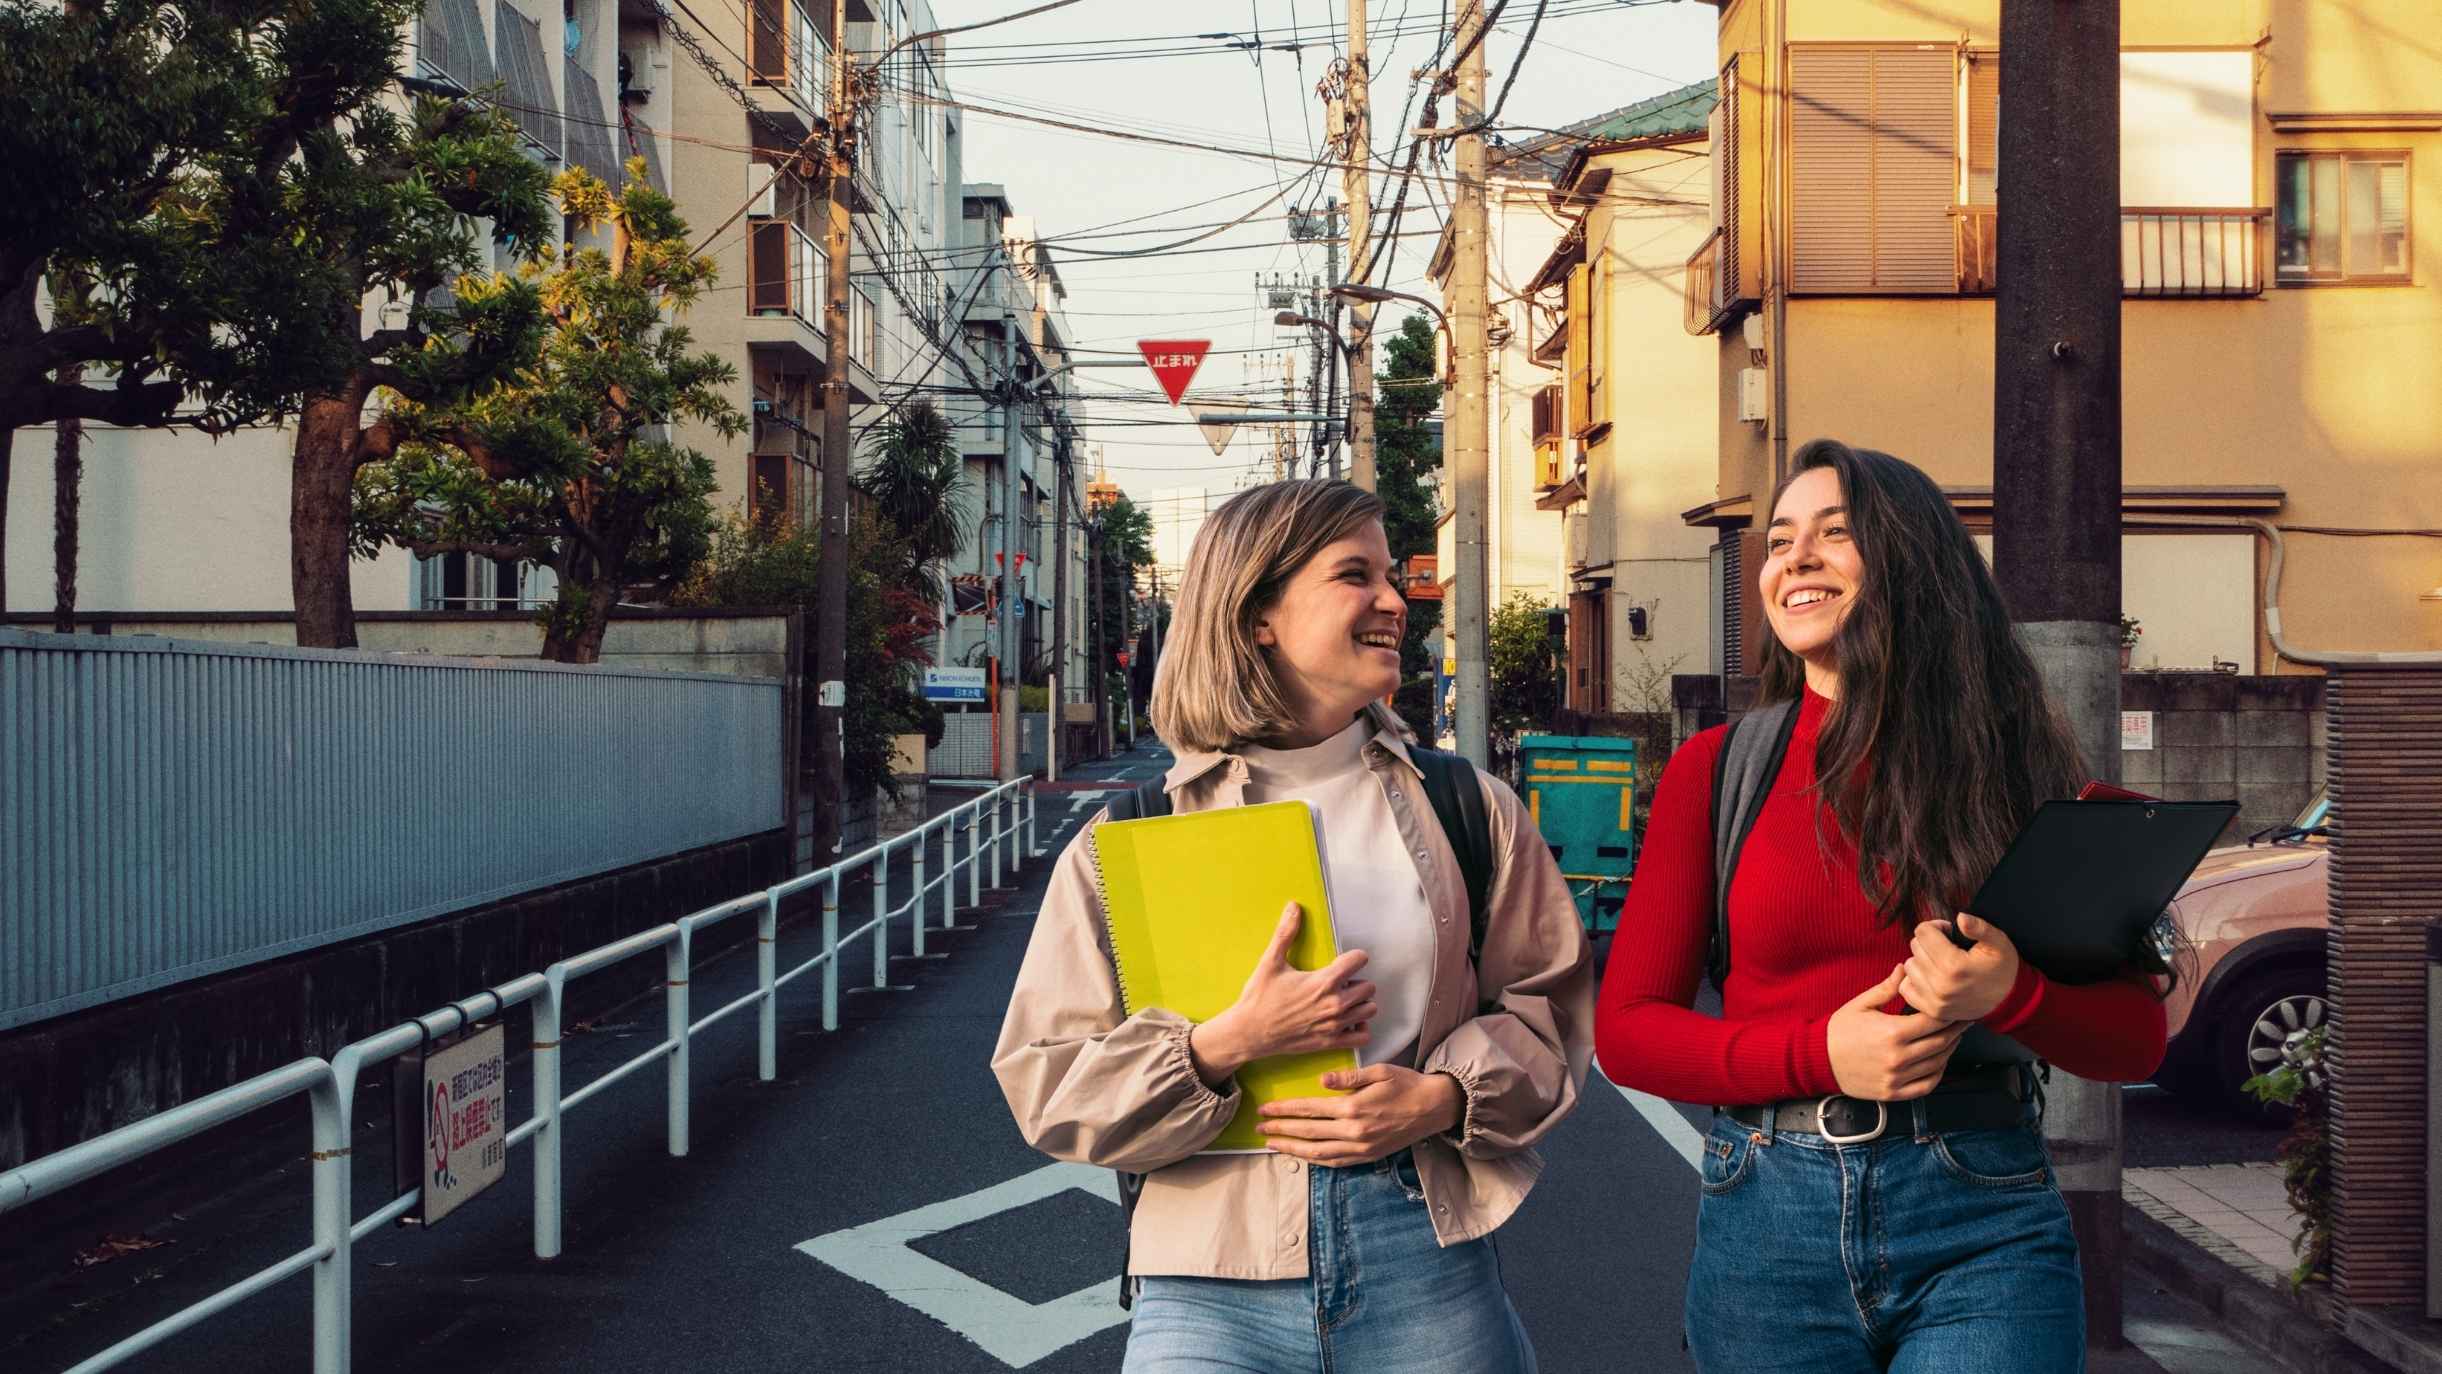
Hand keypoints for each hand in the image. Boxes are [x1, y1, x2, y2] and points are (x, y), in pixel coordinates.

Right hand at [1188, 903, 1373, 1086]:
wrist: (1248, 1032)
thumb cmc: (1258, 998)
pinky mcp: (1330, 1042)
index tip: (1344, 959)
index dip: (1354, 956)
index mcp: (1324, 982)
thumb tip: (1294, 907)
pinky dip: (1359, 1027)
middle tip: (1341, 981)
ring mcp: (1334, 1025)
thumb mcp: (1270, 962)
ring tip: (1345, 998)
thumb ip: (1286, 933)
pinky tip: (1347, 1019)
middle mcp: (1334, 1004)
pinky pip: (1362, 1037)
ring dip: (1360, 1002)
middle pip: (1369, 986)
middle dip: (1358, 980)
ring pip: (1369, 1010)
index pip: (1359, 960)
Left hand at [1255, 1064, 1464, 1165]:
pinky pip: (1336, 1162)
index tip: (1266, 1109)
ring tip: (1272, 1144)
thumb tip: (1321, 1080)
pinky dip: (1315, 1160)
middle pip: (1309, 1132)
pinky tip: (1302, 1156)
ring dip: (1292, 1148)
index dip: (1284, 1110)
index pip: (1310, 1109)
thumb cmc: (1406, 1084)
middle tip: (1260, 1126)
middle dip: (1281, 1129)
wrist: (1434, 1108)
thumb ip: (1348, 1077)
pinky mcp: (1368, 1156)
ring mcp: (1361, 1147)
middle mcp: (1355, 1131)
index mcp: (1354, 1108)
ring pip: (1319, 1153)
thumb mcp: (1379, 1071)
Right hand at [1825, 964, 1966, 1100]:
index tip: (1958, 1007)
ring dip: (1950, 1049)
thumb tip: (1905, 968)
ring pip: (1938, 1063)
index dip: (1950, 1013)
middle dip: (1956, 1030)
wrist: (1818, 1060)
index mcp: (1893, 1032)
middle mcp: (1899, 1057)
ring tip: (1954, 1038)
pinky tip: (1940, 1062)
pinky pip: (1926, 1085)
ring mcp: (1897, 1077)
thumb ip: (1887, 988)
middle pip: (1941, 1042)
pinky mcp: (1894, 1092)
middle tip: (1964, 1020)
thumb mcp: (1861, 1004)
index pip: (1934, 1021)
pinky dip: (1938, 1073)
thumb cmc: (1839, 1030)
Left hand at [1899, 914, 2020, 1022]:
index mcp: (1954, 965)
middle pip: (1915, 946)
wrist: (2008, 1001)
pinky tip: (1930, 977)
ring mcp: (1934, 1000)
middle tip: (1948, 948)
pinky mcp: (1931, 1010)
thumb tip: (1960, 917)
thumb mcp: (1998, 942)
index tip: (1948, 933)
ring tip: (1941, 963)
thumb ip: (1979, 927)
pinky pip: (1905, 988)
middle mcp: (1940, 984)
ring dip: (1922, 961)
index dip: (1936, 927)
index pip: (1923, 932)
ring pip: (1908, 965)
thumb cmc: (2002, 968)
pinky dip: (1914, 980)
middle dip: (1929, 942)